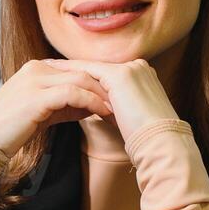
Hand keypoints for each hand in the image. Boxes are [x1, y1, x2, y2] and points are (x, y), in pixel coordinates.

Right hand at [0, 58, 112, 156]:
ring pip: (81, 80)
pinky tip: (104, 114)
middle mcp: (36, 68)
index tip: (119, 99)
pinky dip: (92, 102)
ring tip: (120, 110)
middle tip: (126, 103)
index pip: (77, 70)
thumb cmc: (8, 131)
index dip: (100, 84)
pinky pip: (73, 93)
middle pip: (83, 71)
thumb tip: (92, 105)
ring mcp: (35, 80)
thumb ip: (65, 105)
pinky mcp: (36, 96)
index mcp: (37, 69)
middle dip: (106, 87)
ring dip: (103, 95)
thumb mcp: (41, 113)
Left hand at [40, 58, 179, 143]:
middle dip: (74, 69)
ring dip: (68, 68)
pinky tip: (55, 73)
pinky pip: (89, 72)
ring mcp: (130, 69)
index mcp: (142, 75)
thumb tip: (103, 109)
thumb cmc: (147, 138)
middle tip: (51, 67)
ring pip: (91, 68)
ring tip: (48, 68)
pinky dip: (71, 72)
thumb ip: (119, 105)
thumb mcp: (132, 115)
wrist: (160, 142)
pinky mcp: (120, 76)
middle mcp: (137, 67)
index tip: (67, 77)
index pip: (107, 74)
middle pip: (98, 68)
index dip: (85, 76)